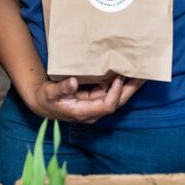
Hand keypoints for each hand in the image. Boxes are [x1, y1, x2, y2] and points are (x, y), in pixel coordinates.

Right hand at [22, 75, 144, 123]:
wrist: (42, 104)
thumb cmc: (46, 99)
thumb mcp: (50, 93)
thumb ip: (61, 88)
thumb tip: (73, 83)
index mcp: (84, 112)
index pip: (107, 105)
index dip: (115, 92)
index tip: (119, 77)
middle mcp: (93, 111)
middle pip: (117, 102)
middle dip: (130, 89)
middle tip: (143, 76)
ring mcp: (94, 106)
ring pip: (117, 97)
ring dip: (128, 86)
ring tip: (140, 72)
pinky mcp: (93, 99)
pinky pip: (110, 92)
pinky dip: (119, 83)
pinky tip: (125, 73)